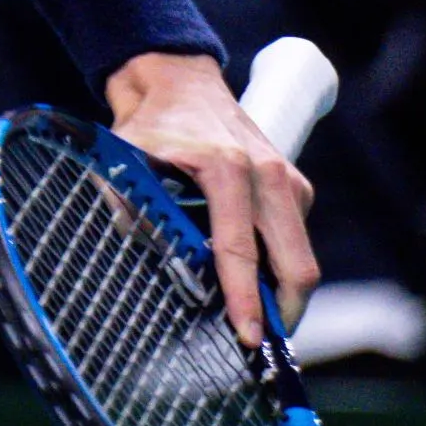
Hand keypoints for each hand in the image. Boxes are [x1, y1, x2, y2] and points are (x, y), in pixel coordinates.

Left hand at [109, 50, 319, 345]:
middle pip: (298, 264)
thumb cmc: (150, 125)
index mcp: (227, 170)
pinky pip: (295, 241)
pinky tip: (251, 279)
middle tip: (261, 345)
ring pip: (300, 257)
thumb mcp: (125, 162)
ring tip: (251, 317)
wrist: (178, 81)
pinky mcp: (295, 186)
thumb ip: (132, 210)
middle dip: (284, 312)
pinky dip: (279, 266)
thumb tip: (149, 260)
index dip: (245, 300)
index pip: (241, 250)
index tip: (249, 338)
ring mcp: (288, 180)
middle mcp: (268, 175)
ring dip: (282, 292)